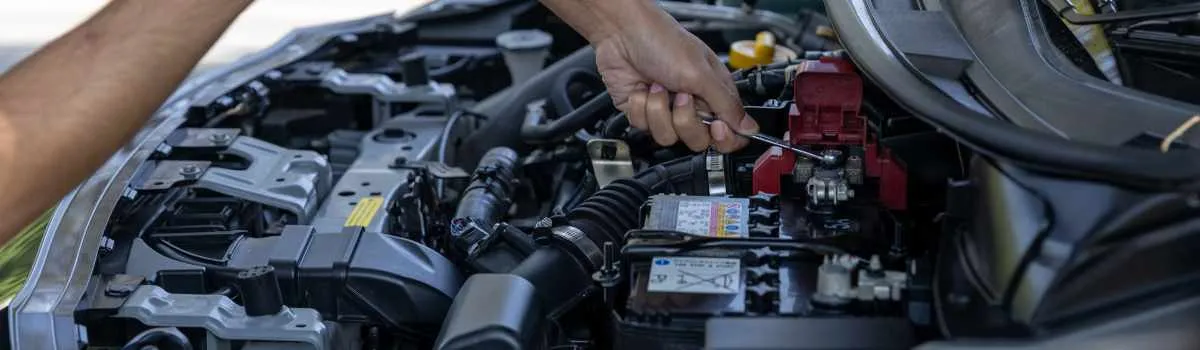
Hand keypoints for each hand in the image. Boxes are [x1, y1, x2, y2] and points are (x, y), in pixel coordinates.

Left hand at [593, 12, 757, 152]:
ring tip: (657, 86)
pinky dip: (640, 107)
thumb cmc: (662, 41)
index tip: (715, 127)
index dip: (723, 137)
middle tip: (680, 97)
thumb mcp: (701, 74)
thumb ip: (726, 105)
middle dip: (685, 120)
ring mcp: (666, 109)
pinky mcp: (642, 112)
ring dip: (659, 110)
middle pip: (698, 140)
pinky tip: (641, 88)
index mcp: (714, 92)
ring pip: (668, 137)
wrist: (622, 33)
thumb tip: (749, 128)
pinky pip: (644, 128)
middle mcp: (692, 104)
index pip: (729, 131)